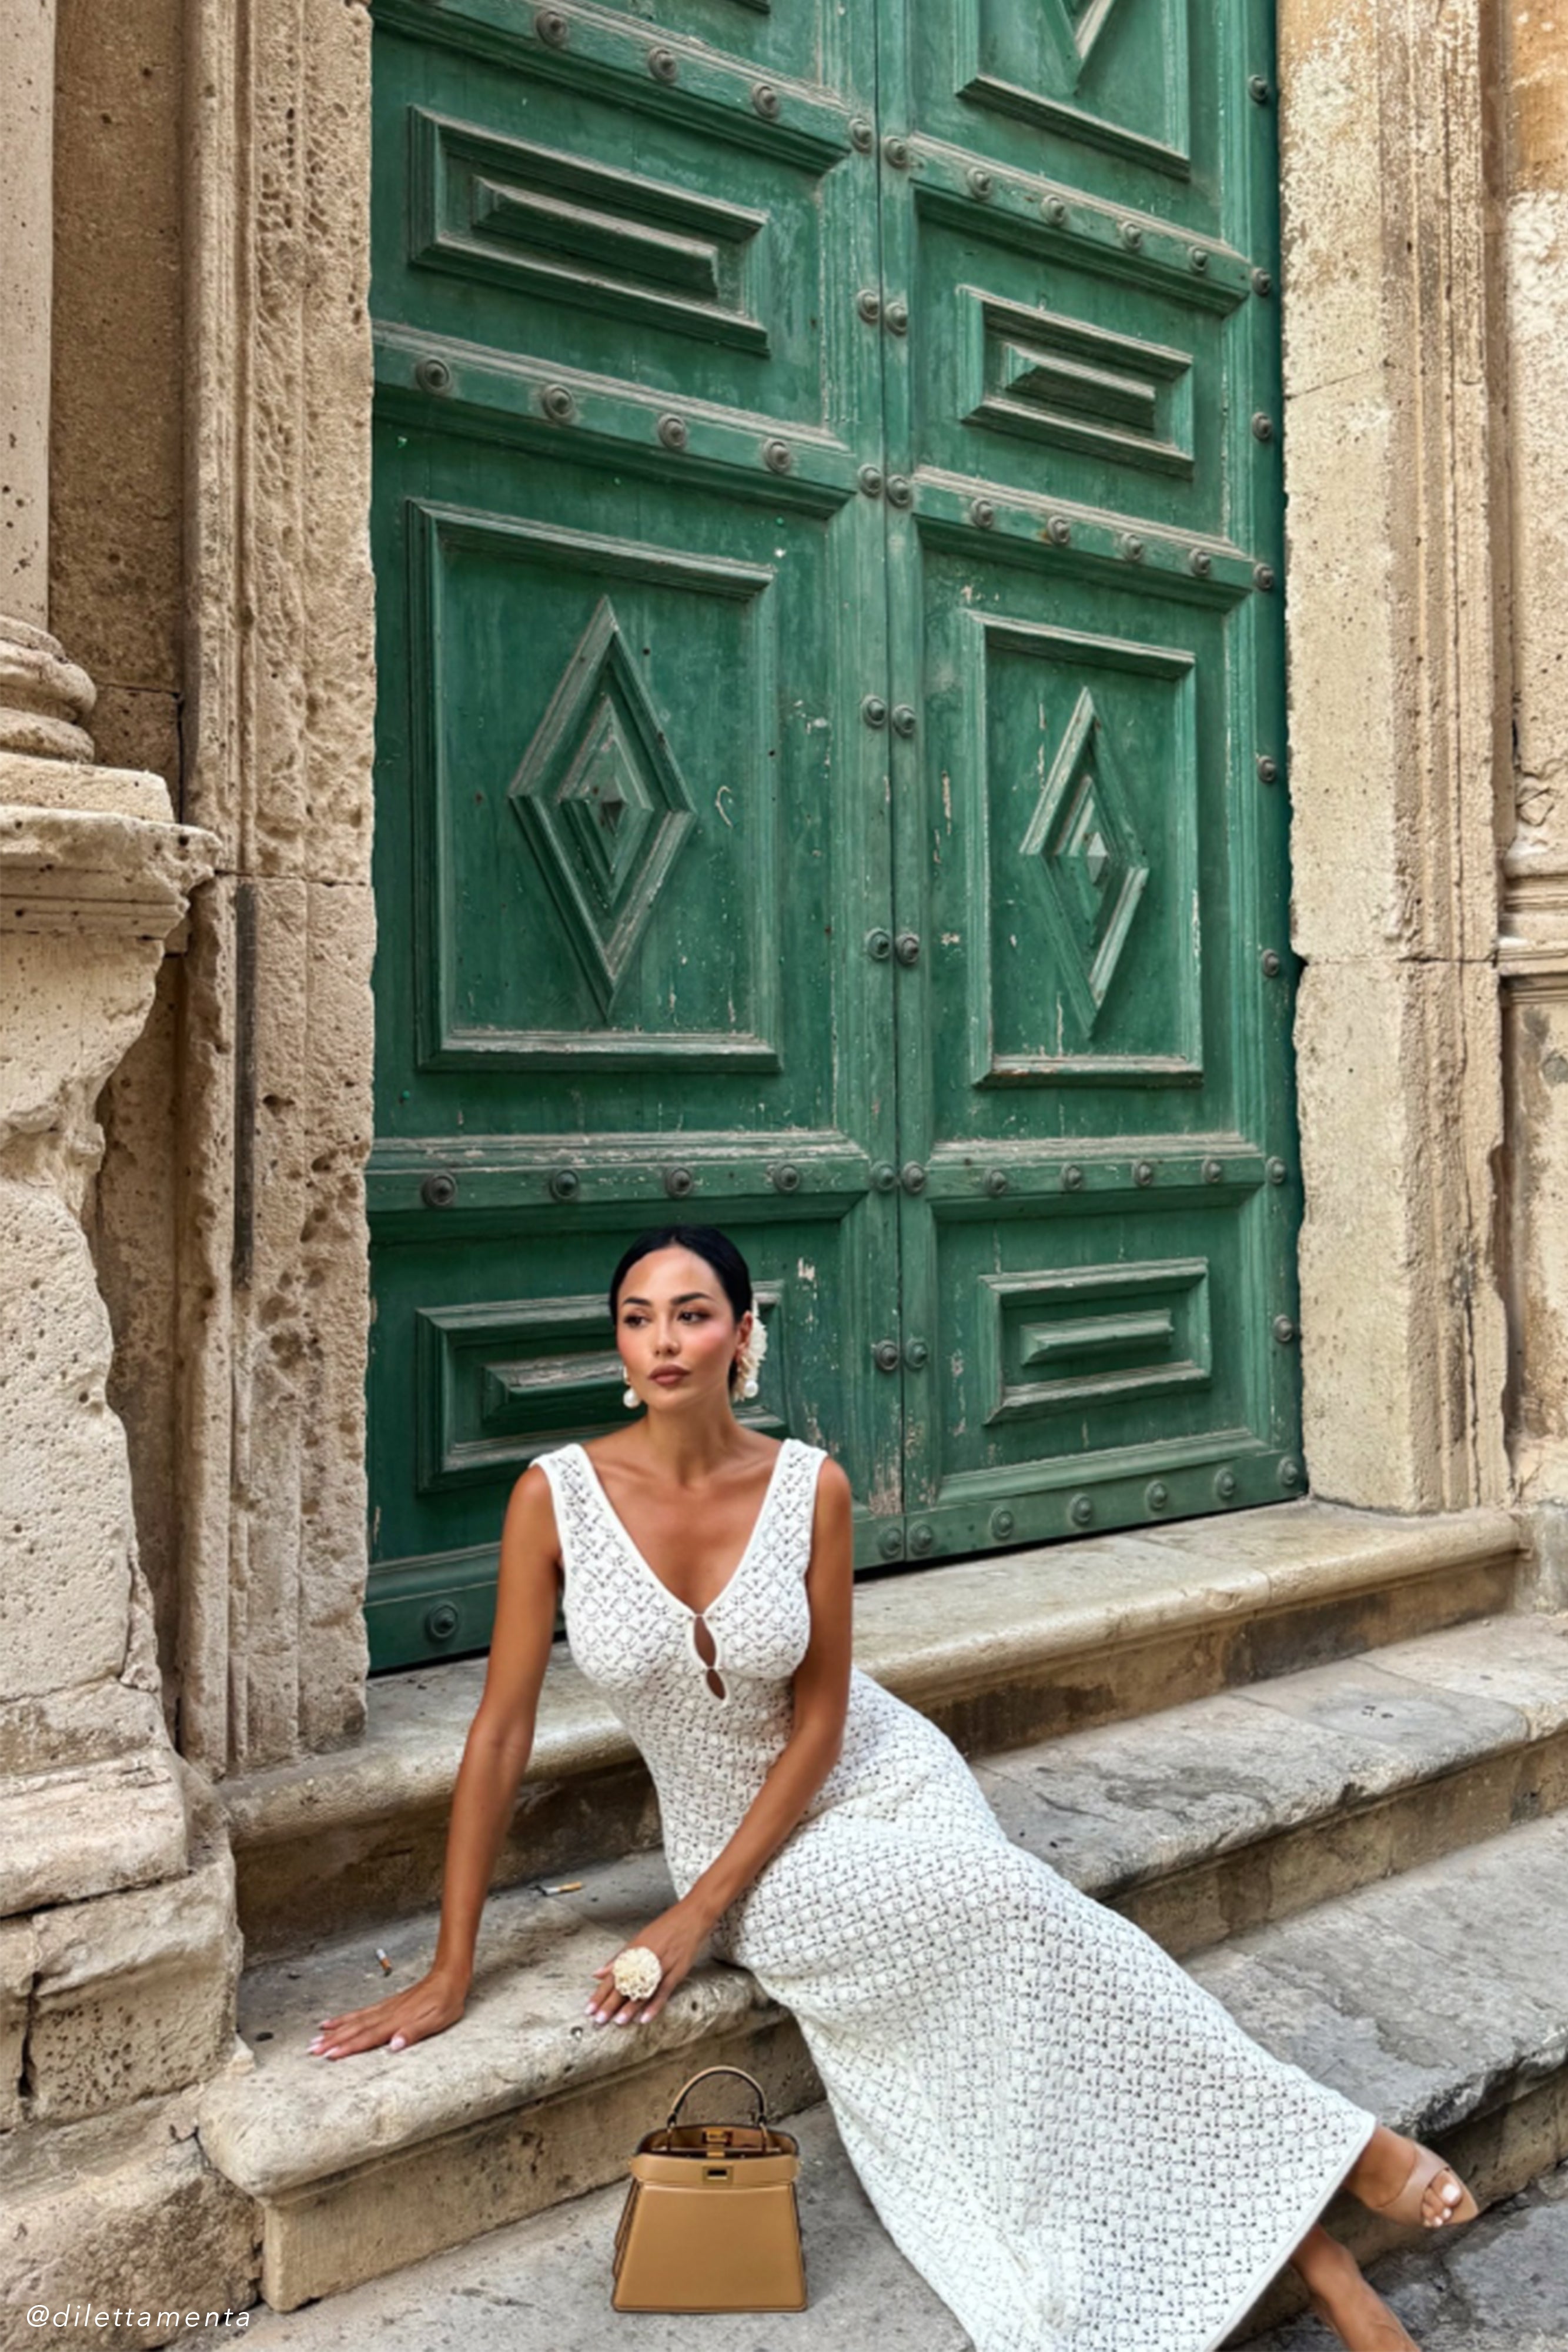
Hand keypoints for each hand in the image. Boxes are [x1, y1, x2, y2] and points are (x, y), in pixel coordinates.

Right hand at [308, 1965, 468, 2058]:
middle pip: (355, 2029)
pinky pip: (361, 2013)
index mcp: (397, 2020)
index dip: (348, 2048)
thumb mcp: (437, 2020)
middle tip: (311, 2050)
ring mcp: (385, 2008)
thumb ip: (414, 2032)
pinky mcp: (387, 2005)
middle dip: (333, 2041)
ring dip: (335, 2030)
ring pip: (355, 2020)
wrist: (449, 1976)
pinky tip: (335, 2021)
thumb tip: (394, 2045)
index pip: (368, 2037)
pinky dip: (345, 2018)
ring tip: (315, 2037)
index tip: (329, 2056)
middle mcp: (387, 2013)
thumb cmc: (446, 2001)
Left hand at [586, 1900, 710, 2028]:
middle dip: (610, 2003)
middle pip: (625, 1984)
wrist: (692, 1916)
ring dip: (630, 2008)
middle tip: (599, 2019)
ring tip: (618, 2022)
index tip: (590, 2008)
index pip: (613, 1975)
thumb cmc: (665, 1927)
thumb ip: (618, 1959)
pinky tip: (645, 2017)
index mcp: (634, 1950)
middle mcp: (645, 1958)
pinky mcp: (677, 1970)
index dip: (600, 1993)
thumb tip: (598, 1973)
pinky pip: (663, 1991)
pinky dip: (654, 2005)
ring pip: (643, 1989)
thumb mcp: (638, 1939)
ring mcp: (662, 1965)